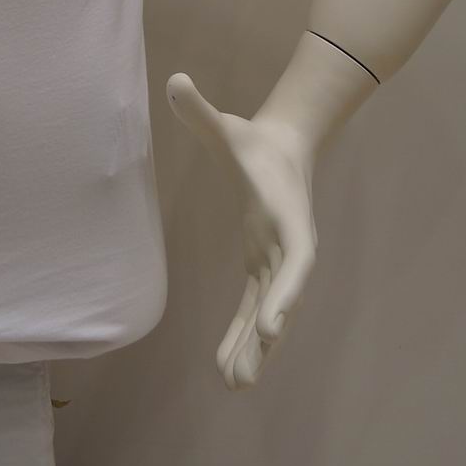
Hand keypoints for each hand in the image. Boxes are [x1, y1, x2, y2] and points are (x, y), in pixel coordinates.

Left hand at [165, 71, 316, 389]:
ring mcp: (278, 259)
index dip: (286, 293)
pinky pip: (257, 308)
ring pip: (270, 311)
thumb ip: (199, 109)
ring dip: (255, 349)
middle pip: (283, 299)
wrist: (281, 144)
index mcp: (286, 215)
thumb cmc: (252, 137)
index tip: (275, 326)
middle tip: (243, 378)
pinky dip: (245, 335)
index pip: (294, 260)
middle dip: (265, 340)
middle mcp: (289, 245)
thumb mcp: (225, 125)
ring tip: (235, 385)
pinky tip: (227, 365)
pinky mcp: (265, 265)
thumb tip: (172, 79)